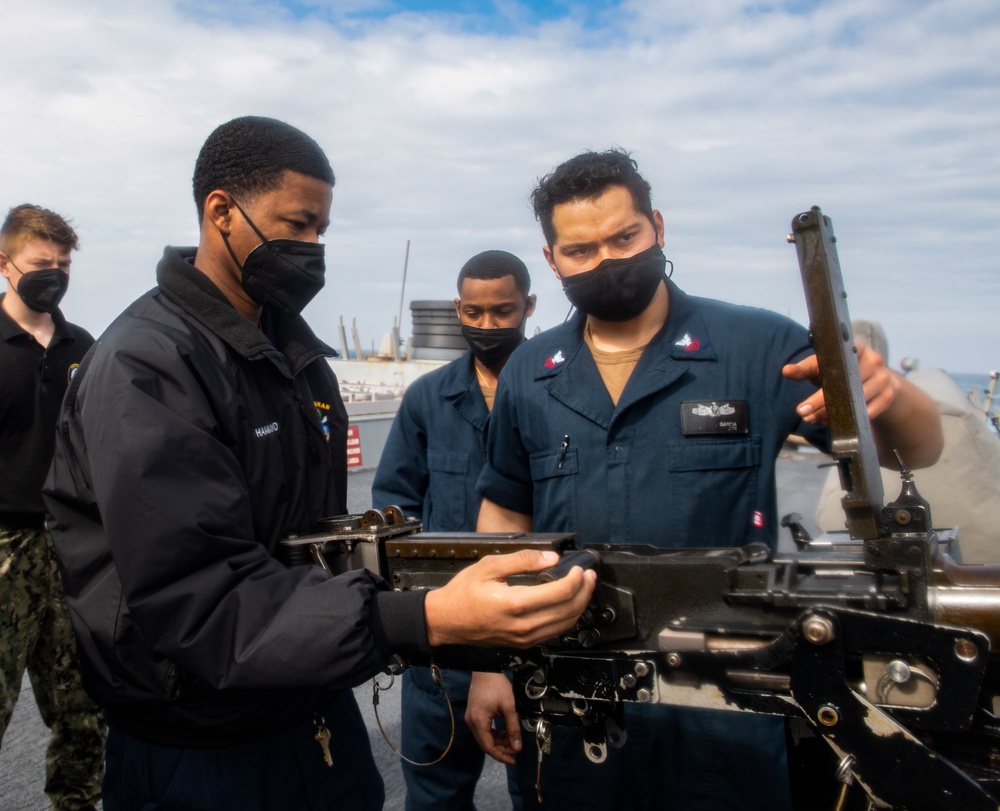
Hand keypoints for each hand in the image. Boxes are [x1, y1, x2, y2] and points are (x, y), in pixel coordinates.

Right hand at [423, 549, 596, 647]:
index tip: (581, 568)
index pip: (562, 593)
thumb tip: (551, 558)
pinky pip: (554, 633)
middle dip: (585, 591)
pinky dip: (567, 618)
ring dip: (580, 606)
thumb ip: (523, 560)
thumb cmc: (463, 593)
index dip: (578, 579)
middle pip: (570, 611)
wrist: (446, 621)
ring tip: (584, 589)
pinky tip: (568, 605)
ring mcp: (525, 638)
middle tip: (590, 576)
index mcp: (516, 604)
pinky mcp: (523, 644)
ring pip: (566, 625)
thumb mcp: (489, 566)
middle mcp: (524, 626)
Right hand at [466, 672, 520, 763]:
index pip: (489, 747)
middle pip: (486, 743)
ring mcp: (471, 718)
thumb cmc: (496, 685)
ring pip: (485, 737)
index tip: (513, 759)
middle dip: (501, 749)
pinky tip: (504, 733)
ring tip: (512, 742)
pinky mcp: (474, 714)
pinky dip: (494, 733)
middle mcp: (472, 722)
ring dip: (498, 741)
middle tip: (515, 750)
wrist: (486, 669)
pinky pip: (483, 729)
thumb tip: (517, 746)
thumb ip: (513, 728)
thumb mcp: (509, 707)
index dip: (501, 756)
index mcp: (479, 722)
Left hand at [782, 340, 898, 424]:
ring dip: (831, 413)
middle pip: (844, 382)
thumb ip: (806, 368)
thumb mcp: (825, 367)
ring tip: (812, 418)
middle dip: (819, 400)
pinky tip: (831, 422)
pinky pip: (866, 412)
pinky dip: (848, 420)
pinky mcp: (888, 396)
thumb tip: (786, 371)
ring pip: (854, 399)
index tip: (789, 374)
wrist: (877, 383)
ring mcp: (883, 378)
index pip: (831, 355)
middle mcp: (872, 360)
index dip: (809, 365)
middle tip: (801, 411)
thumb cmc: (843, 373)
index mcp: (854, 347)